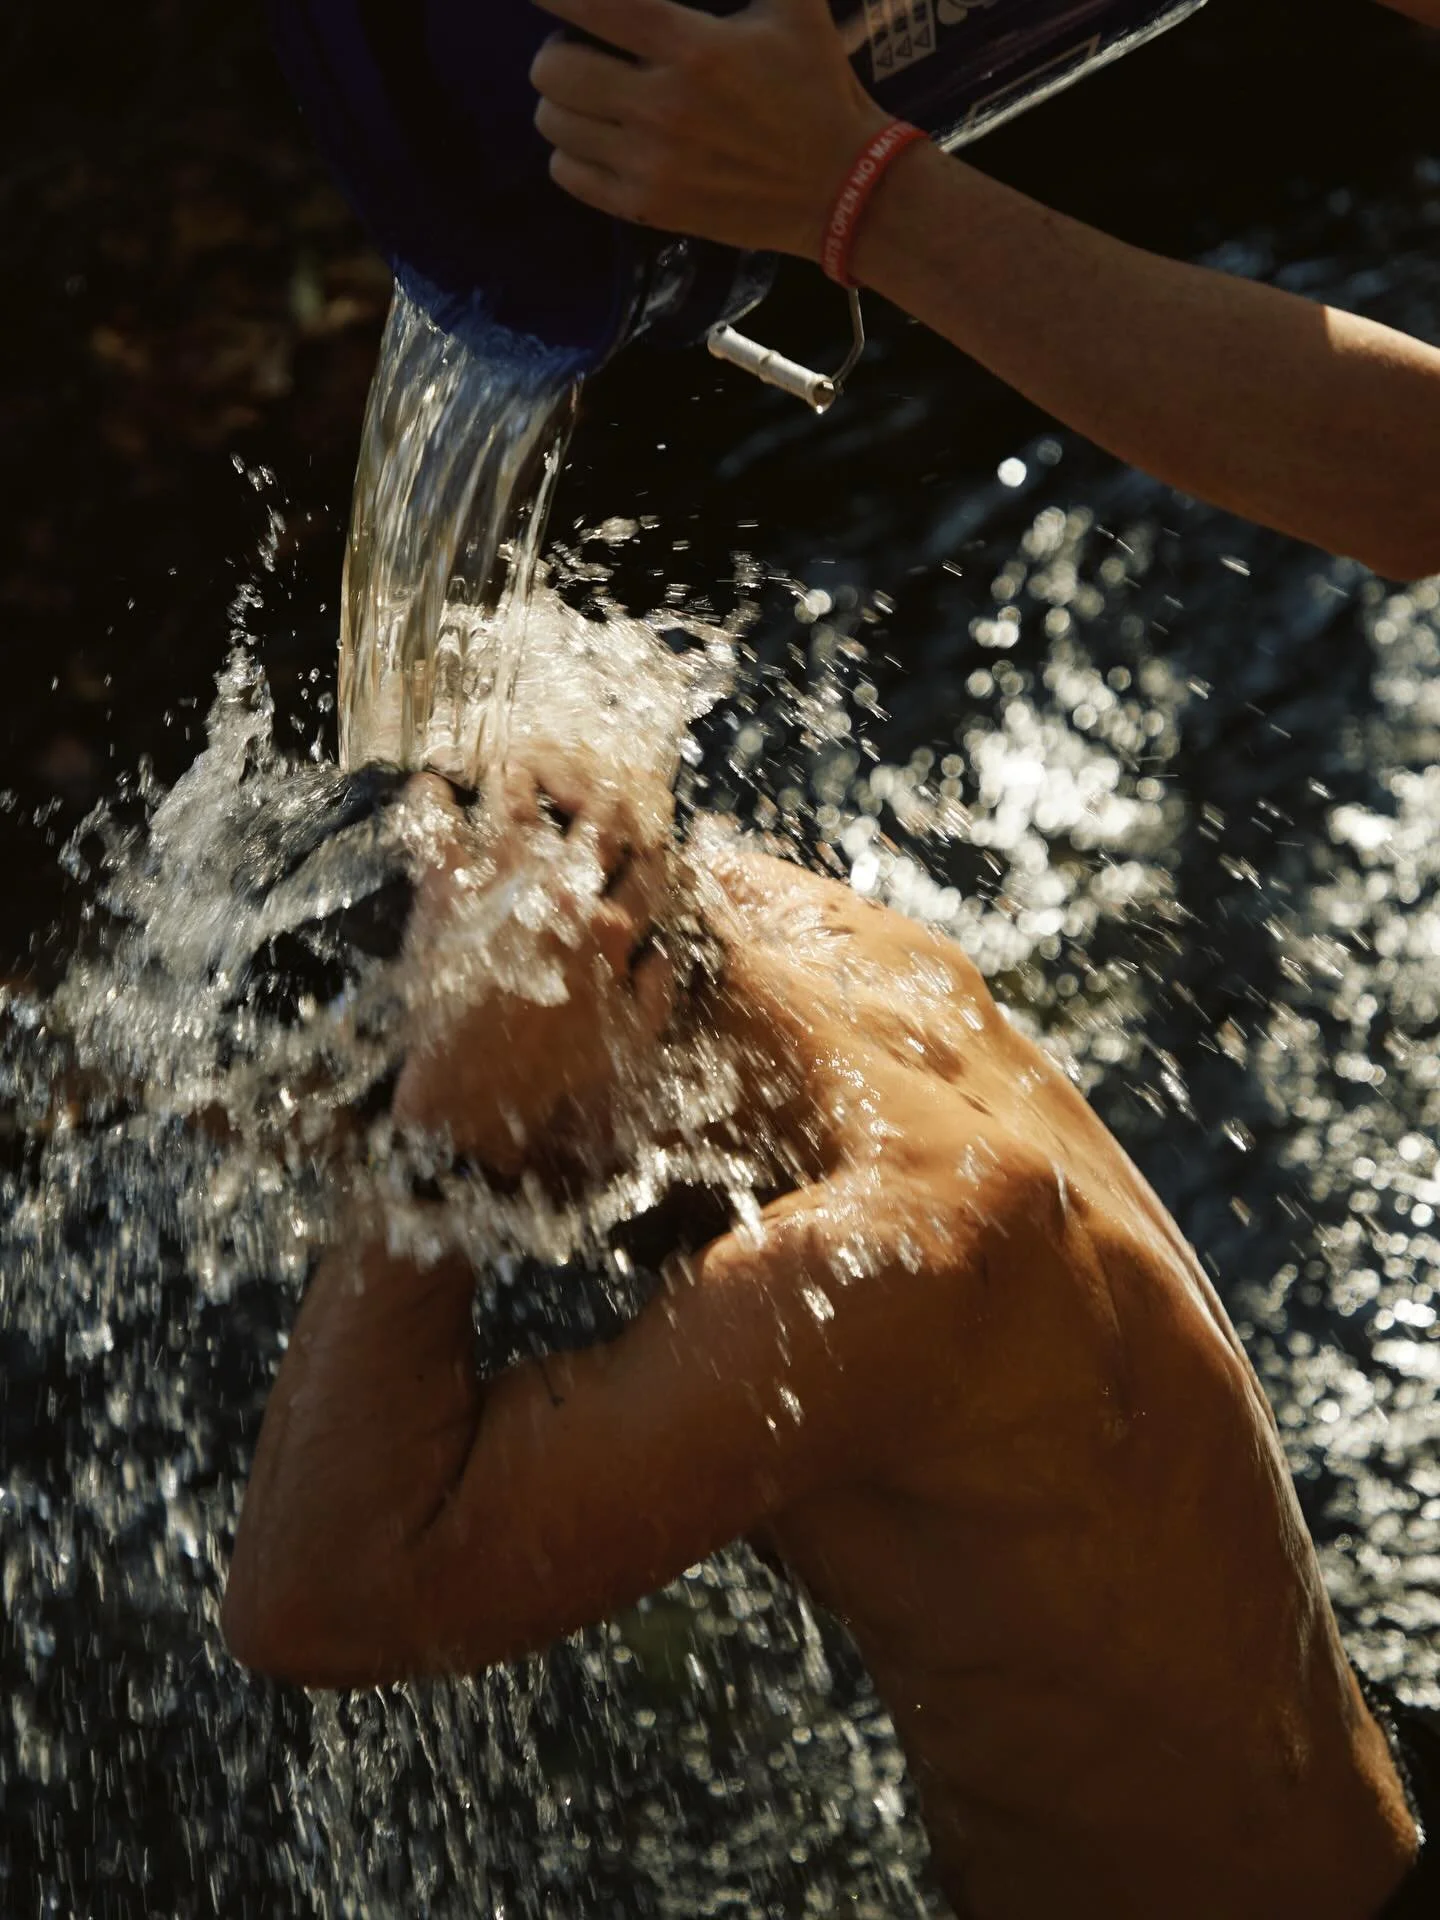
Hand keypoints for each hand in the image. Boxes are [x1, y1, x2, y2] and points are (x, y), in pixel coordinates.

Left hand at [392, 754, 677, 1176]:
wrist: (475, 1096)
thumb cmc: (552, 1076)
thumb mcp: (626, 1043)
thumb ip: (654, 992)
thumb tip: (662, 951)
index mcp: (611, 930)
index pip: (648, 863)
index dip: (649, 840)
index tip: (639, 833)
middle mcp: (563, 895)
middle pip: (595, 815)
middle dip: (595, 787)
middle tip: (580, 776)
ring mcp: (503, 887)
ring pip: (520, 801)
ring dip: (520, 774)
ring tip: (511, 763)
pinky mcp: (447, 894)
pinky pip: (435, 828)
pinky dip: (430, 799)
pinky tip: (430, 785)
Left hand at [528, 0, 888, 258]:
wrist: (839, 186)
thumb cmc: (815, 88)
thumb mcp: (794, 6)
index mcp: (693, 48)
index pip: (595, 4)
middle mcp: (663, 107)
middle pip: (554, 69)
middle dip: (557, 53)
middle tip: (582, 54)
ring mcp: (651, 164)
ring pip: (554, 123)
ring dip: (561, 104)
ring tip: (589, 99)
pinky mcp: (648, 207)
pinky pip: (569, 174)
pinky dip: (569, 153)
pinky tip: (595, 142)